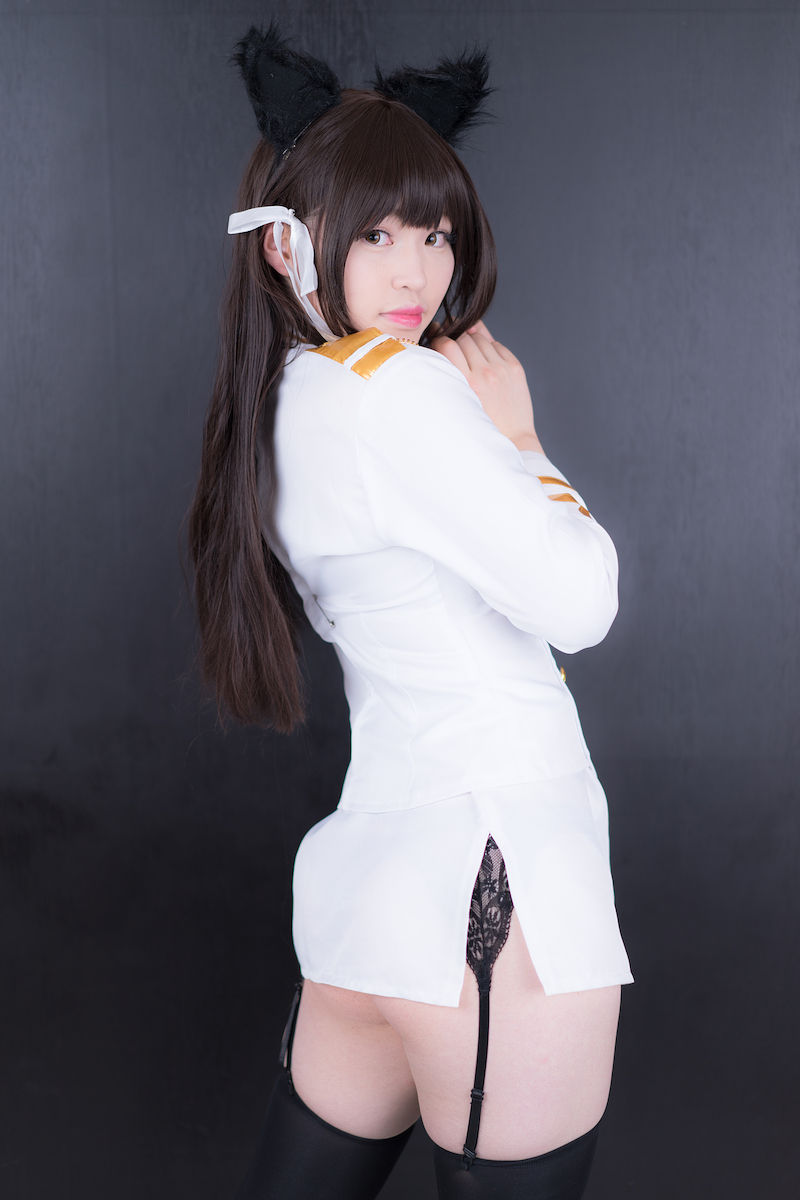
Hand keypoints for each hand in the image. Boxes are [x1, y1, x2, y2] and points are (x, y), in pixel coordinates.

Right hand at [429, 320, 541, 449]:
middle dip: (457, 342)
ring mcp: (502, 369)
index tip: (439, 346)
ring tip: (471, 359)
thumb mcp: (458, 402)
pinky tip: (486, 363)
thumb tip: (441, 340)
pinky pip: (497, 345)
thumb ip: (448, 373)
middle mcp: (485, 374)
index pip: (448, 345)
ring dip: (473, 343)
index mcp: (467, 384)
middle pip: (464, 338)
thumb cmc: (480, 425)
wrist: (513, 439)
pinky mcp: (515, 368)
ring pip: (480, 338)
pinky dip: (489, 349)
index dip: (440, 342)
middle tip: (456, 355)